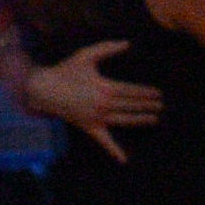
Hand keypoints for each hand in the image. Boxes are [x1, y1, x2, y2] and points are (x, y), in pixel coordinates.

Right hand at [33, 39, 163, 161]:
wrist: (43, 88)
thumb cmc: (65, 71)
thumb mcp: (86, 55)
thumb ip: (107, 48)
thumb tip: (128, 43)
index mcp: (105, 88)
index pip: (131, 91)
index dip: (146, 93)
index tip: (159, 94)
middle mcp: (103, 104)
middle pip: (130, 106)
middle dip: (148, 105)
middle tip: (161, 105)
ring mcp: (97, 118)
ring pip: (124, 121)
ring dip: (140, 120)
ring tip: (155, 119)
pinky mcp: (89, 127)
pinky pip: (103, 141)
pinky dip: (114, 151)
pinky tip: (124, 160)